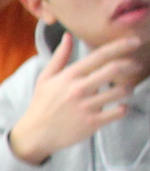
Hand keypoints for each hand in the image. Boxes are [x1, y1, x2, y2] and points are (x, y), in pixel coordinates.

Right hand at [8, 33, 144, 163]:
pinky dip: (123, 108)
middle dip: (131, 65)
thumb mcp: (45, 78)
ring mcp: (86, 106)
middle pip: (114, 69)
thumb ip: (59, 57)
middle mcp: (78, 89)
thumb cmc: (41, 105)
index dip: (121, 46)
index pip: (99, 55)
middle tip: (136, 66)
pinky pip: (118, 112)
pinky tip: (120, 107)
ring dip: (128, 88)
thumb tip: (68, 36)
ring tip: (125, 90)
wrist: (34, 135)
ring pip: (120, 91)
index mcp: (69, 76)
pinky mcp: (92, 123)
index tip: (135, 41)